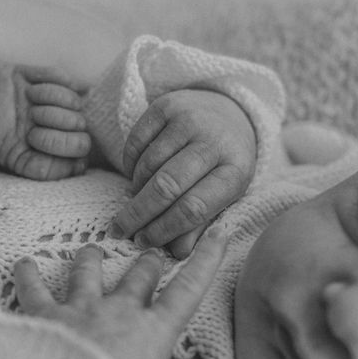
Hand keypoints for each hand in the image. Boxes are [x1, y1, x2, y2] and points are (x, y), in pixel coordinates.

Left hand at [14, 226, 226, 358]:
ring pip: (88, 274)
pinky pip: (35, 289)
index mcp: (153, 331)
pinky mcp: (47, 316)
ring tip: (93, 249)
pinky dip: (28, 275)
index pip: (187, 290)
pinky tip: (23, 264)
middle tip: (153, 253)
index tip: (217, 233)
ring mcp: (82, 310)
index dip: (204, 261)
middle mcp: (119, 311)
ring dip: (91, 259)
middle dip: (147, 263)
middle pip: (138, 278)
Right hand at [112, 89, 255, 257]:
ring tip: (136, 198)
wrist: (230, 111)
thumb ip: (201, 224)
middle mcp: (214, 142)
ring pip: (148, 164)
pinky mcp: (168, 105)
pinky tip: (136, 174)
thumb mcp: (225, 194)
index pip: (194, 208)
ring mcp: (190, 119)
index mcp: (236, 171)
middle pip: (166, 186)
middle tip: (121, 229)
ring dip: (136, 188)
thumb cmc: (225, 162)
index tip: (144, 241)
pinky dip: (130, 164)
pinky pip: (137, 141)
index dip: (164, 229)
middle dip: (139, 213)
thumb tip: (177, 253)